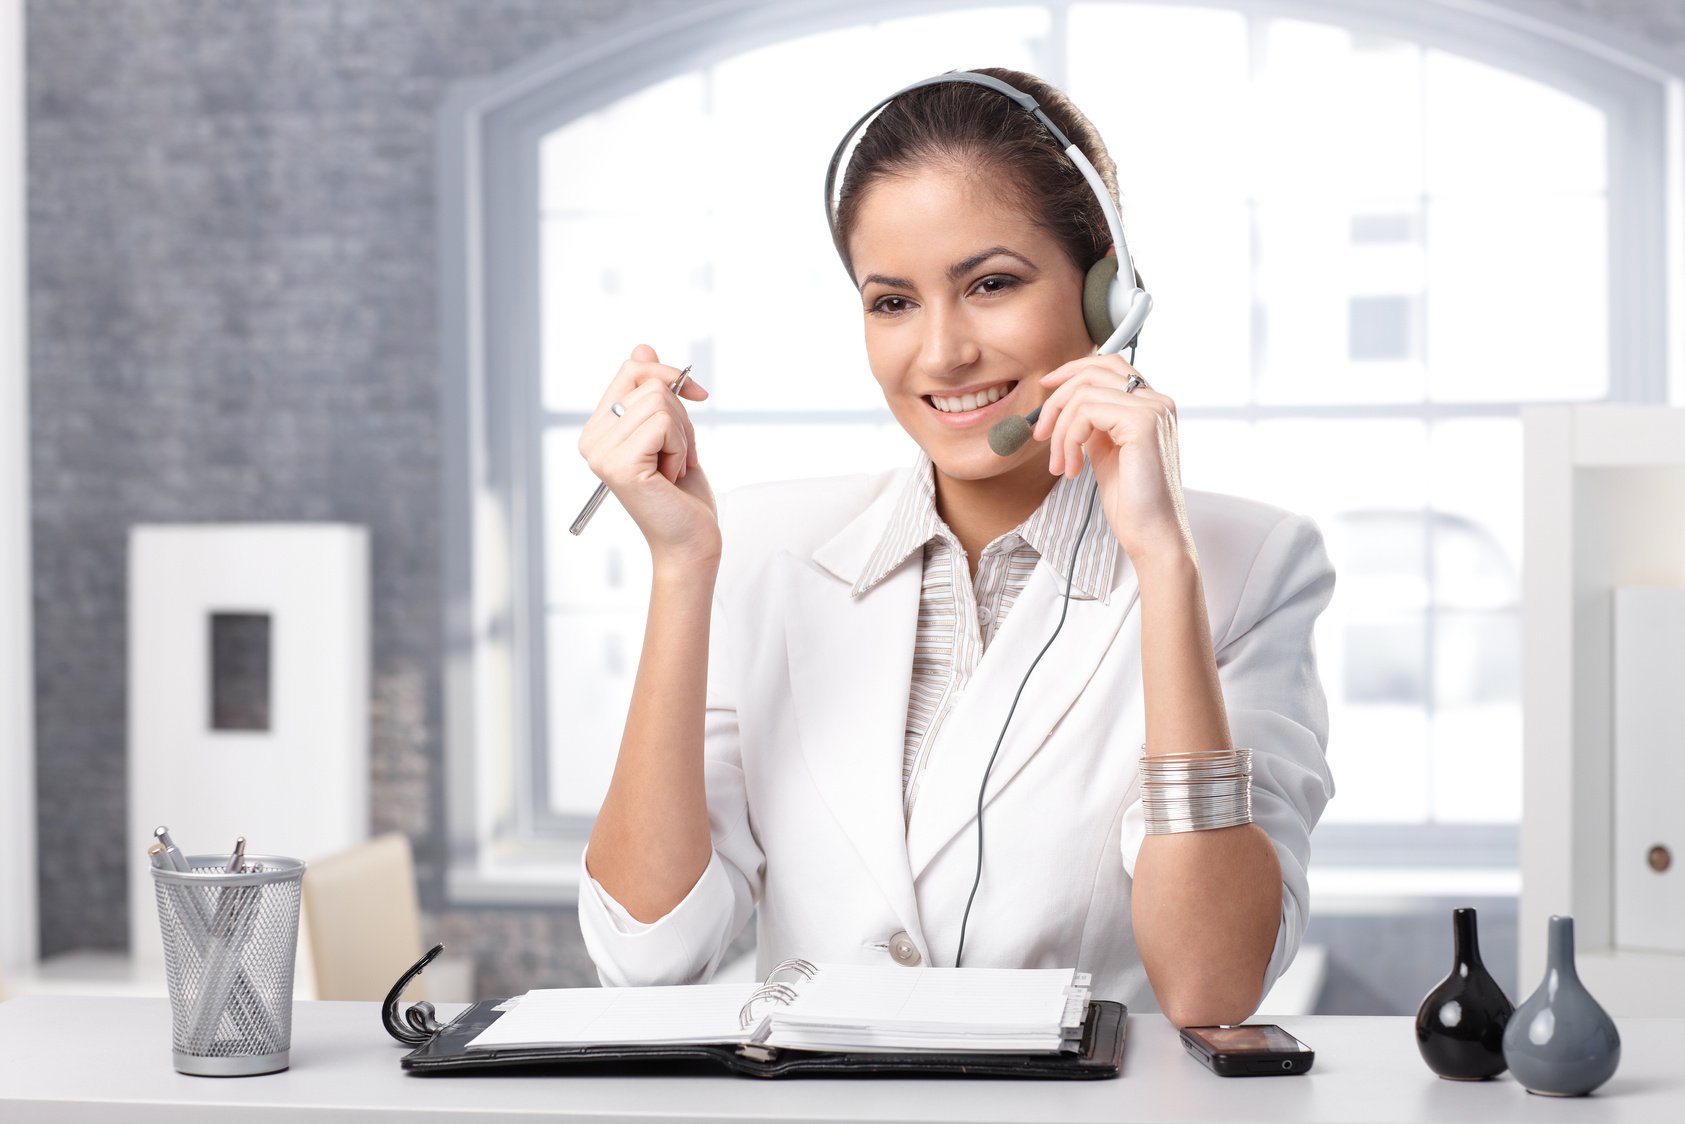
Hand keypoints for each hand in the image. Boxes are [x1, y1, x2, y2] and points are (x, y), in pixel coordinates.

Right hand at [578, 344, 720, 567]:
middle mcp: (591, 440)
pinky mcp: (619, 464)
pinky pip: (663, 422)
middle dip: (681, 415)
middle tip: (680, 453)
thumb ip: (652, 391)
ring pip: (659, 400)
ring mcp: (601, 452)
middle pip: (648, 382)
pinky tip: (672, 475)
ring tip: (674, 467)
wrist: (689, 540)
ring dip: (683, 434)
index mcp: (597, 429)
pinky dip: (681, 446)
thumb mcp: (671, 431)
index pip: (631, 370)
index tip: (697, 396)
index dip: (668, 375)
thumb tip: (641, 348)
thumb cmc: (682, 492)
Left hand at [1032, 354, 1194, 567]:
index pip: (1109, 365)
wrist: (1152, 533)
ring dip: (1060, 432)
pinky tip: (1073, 468)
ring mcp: (1152, 409)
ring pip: (1083, 394)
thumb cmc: (1132, 502)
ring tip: (1061, 464)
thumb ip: (1095, 426)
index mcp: (1152, 405)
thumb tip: (1067, 409)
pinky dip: (1069, 439)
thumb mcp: (1107, 453)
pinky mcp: (1142, 423)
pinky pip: (1086, 412)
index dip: (1073, 370)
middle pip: (1093, 371)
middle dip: (1057, 400)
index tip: (1046, 388)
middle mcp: (1157, 401)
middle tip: (1040, 434)